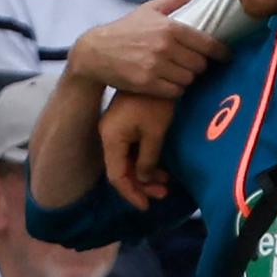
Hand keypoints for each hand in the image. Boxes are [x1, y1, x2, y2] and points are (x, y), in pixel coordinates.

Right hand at [68, 0, 229, 97]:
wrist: (95, 52)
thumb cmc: (126, 29)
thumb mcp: (150, 9)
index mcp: (170, 27)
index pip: (207, 44)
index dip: (220, 53)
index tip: (225, 56)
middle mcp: (165, 46)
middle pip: (200, 64)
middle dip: (198, 65)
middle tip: (190, 63)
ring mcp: (156, 66)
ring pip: (189, 79)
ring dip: (187, 78)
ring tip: (178, 72)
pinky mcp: (147, 83)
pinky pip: (176, 91)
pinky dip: (175, 89)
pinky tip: (168, 82)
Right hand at [99, 93, 175, 210]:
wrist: (155, 70)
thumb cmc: (155, 101)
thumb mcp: (155, 132)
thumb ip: (148, 158)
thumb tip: (144, 179)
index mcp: (111, 138)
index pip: (117, 176)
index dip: (131, 193)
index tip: (147, 206)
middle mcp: (109, 136)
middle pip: (122, 170)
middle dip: (142, 185)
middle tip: (164, 193)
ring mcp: (116, 130)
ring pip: (128, 161)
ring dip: (146, 174)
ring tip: (167, 182)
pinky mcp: (126, 124)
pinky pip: (133, 150)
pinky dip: (146, 161)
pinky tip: (161, 168)